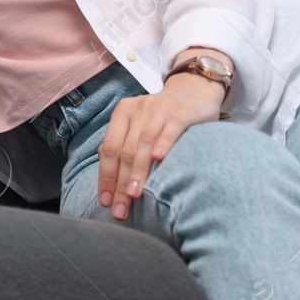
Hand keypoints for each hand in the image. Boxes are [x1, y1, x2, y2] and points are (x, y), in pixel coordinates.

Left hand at [98, 74, 226, 220]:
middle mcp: (138, 109)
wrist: (194, 90)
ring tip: (134, 195)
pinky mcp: (182, 111)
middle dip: (120, 183)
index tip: (106, 202)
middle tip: (121, 210)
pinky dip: (164, 143)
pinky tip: (159, 160)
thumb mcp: (139, 128)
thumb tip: (110, 186)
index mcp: (122, 113)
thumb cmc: (162, 118)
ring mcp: (160, 108)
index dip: (105, 177)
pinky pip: (171, 128)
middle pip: (125, 150)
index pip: (108, 149)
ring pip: (144, 142)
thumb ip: (125, 148)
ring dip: (138, 171)